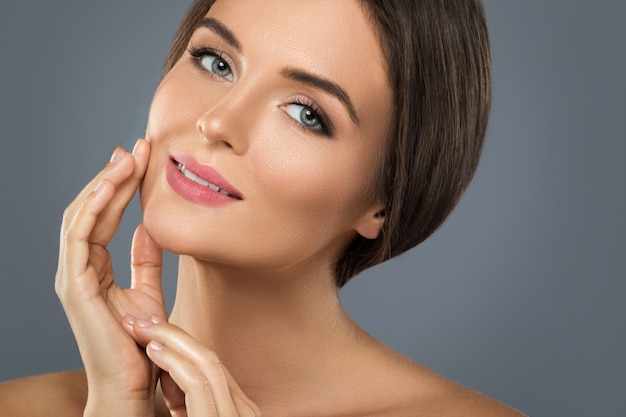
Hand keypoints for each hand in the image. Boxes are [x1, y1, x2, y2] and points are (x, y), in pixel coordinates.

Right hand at [55, 140, 166, 415]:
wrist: (133, 384)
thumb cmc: (140, 342)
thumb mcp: (147, 290)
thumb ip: (145, 260)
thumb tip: (150, 227)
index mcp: (92, 267)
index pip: (102, 216)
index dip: (120, 186)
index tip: (140, 159)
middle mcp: (77, 267)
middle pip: (89, 209)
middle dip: (112, 176)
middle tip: (135, 148)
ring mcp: (72, 276)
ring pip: (81, 215)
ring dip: (104, 183)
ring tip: (127, 157)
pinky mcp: (74, 285)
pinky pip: (80, 235)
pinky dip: (94, 206)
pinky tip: (113, 184)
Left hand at [124, 317, 260, 416]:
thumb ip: (185, 399)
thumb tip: (167, 371)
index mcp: (240, 408)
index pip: (211, 364)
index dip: (180, 342)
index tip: (152, 331)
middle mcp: (245, 410)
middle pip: (209, 357)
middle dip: (173, 334)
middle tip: (142, 321)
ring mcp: (236, 415)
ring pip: (206, 362)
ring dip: (170, 340)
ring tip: (143, 329)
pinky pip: (197, 382)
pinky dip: (173, 363)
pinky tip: (153, 351)